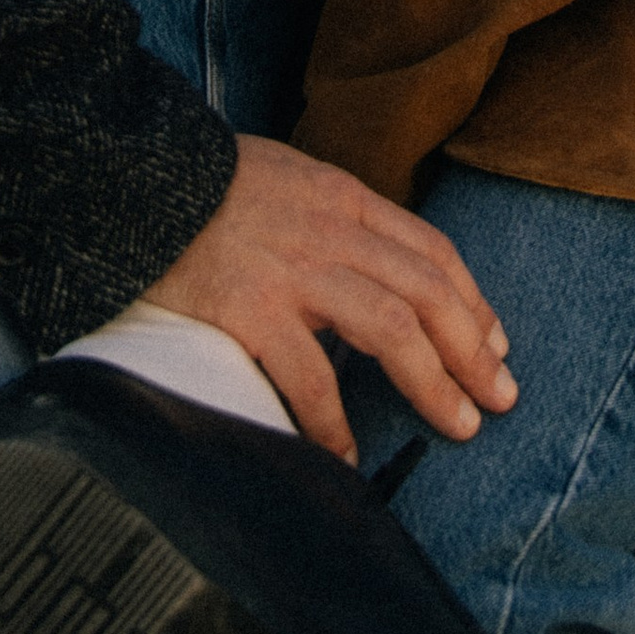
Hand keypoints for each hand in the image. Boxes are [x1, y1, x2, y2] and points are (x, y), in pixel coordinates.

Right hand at [146, 134, 516, 462]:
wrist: (135, 179)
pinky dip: (334, 422)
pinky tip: (345, 455)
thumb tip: (370, 268)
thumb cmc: (206, 186)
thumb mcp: (286, 178)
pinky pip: (309, 376)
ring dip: (433, 384)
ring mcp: (292, 271)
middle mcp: (331, 231)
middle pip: (428, 293)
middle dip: (473, 351)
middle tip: (499, 400)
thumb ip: (330, 218)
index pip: (430, 251)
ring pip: (391, 330)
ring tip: (458, 426)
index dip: (473, 302)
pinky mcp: (249, 309)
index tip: (495, 345)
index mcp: (343, 198)